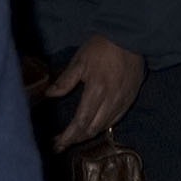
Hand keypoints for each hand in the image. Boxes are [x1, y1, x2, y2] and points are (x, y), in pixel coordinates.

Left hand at [33, 33, 144, 147]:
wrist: (131, 36)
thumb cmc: (102, 47)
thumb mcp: (79, 61)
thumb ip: (65, 81)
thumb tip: (49, 95)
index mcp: (97, 90)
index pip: (81, 121)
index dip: (68, 136)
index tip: (57, 144)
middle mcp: (112, 99)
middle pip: (93, 129)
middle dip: (76, 139)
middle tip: (61, 143)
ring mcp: (124, 100)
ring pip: (104, 126)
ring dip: (88, 134)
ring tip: (74, 137)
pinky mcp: (131, 98)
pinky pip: (116, 119)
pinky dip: (102, 126)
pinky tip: (93, 126)